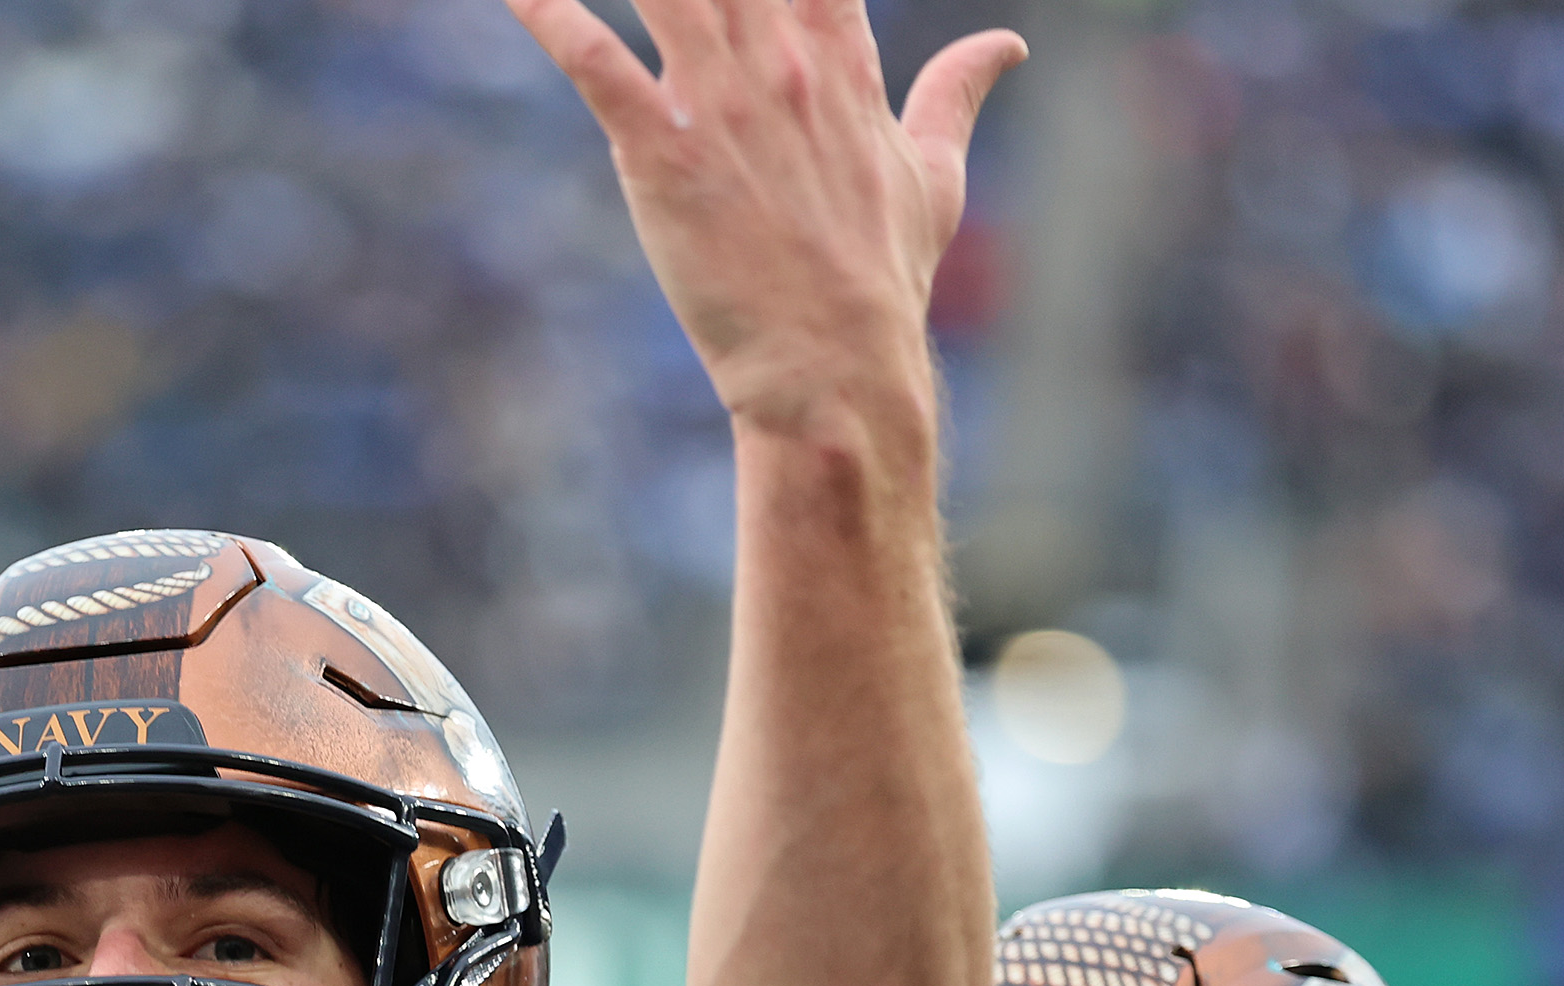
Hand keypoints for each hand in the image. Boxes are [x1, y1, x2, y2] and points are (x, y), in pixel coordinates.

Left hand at [507, 0, 1022, 441]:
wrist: (836, 371)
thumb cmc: (882, 282)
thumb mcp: (933, 177)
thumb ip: (956, 95)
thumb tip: (1009, 45)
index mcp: (842, 61)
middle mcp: (782, 66)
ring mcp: (721, 106)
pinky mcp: (662, 156)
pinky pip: (595, 62)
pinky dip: (554, 16)